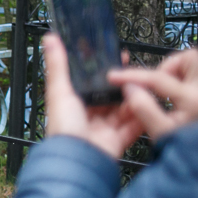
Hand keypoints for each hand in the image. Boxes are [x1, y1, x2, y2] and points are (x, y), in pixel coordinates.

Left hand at [42, 34, 143, 158]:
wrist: (78, 159)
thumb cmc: (63, 127)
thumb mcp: (59, 91)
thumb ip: (58, 65)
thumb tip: (49, 38)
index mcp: (72, 103)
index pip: (90, 83)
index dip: (102, 71)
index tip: (116, 56)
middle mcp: (88, 115)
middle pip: (109, 97)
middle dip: (122, 84)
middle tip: (134, 70)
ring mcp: (104, 128)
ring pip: (124, 110)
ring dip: (133, 98)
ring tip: (143, 84)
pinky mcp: (118, 141)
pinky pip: (133, 127)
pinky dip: (141, 116)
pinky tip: (148, 104)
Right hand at [109, 49, 197, 140]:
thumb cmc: (181, 147)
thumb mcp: (160, 133)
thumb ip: (144, 109)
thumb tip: (128, 87)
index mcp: (193, 101)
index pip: (158, 78)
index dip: (133, 76)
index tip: (114, 76)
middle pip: (191, 58)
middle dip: (170, 65)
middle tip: (157, 82)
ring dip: (180, 69)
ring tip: (169, 86)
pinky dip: (187, 76)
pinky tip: (178, 91)